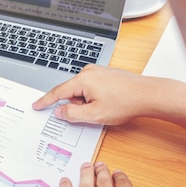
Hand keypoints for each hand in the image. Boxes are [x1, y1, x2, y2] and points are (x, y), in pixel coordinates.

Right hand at [32, 65, 172, 124]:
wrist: (148, 94)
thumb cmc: (125, 102)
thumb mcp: (94, 115)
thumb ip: (72, 114)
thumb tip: (59, 111)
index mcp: (83, 80)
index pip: (58, 92)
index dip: (46, 101)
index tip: (36, 105)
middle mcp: (88, 71)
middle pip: (71, 92)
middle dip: (77, 106)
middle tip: (93, 113)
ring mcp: (98, 71)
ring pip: (82, 91)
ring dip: (88, 102)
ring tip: (106, 107)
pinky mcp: (105, 74)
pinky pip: (92, 88)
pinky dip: (95, 97)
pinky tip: (109, 102)